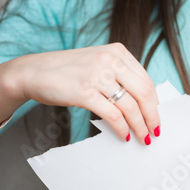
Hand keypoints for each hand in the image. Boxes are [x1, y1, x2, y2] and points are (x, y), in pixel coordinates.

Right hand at [13, 42, 159, 143]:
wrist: (33, 71)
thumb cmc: (69, 71)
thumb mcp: (99, 63)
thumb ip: (120, 76)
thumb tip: (145, 104)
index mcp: (118, 52)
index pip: (146, 80)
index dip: (155, 102)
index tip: (156, 117)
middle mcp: (109, 60)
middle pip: (144, 92)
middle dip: (152, 116)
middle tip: (155, 131)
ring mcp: (96, 75)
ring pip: (130, 106)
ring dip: (140, 126)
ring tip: (143, 138)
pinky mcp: (83, 91)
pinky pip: (112, 114)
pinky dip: (122, 128)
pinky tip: (124, 136)